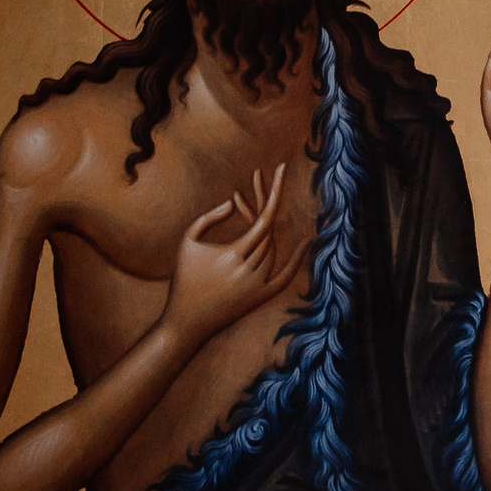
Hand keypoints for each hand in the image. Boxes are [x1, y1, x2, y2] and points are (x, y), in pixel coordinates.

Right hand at [163, 165, 297, 343]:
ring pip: (272, 249)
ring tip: (246, 202)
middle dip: (261, 204)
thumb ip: (208, 218)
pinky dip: (297, 259)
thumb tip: (234, 201)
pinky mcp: (263, 297)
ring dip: (260, 229)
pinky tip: (306, 240)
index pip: (264, 220)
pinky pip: (286, 275)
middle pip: (267, 231)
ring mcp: (259, 285)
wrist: (187, 321)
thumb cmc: (184, 277)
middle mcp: (250, 270)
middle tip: (258, 178)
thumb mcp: (188, 242)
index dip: (274, 193)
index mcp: (233, 255)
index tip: (282, 169)